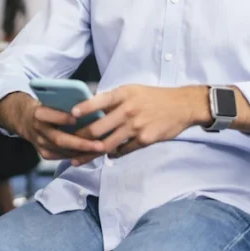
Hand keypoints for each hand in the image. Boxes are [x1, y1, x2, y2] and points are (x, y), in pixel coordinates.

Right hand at [0, 93, 104, 163]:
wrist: (25, 120)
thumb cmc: (46, 106)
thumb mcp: (50, 99)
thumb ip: (64, 102)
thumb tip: (88, 103)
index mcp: (38, 113)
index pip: (48, 115)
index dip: (61, 118)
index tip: (76, 118)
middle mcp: (38, 130)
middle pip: (59, 139)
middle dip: (81, 143)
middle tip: (99, 145)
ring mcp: (40, 144)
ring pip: (63, 151)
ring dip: (83, 152)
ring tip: (100, 150)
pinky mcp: (44, 154)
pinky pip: (63, 157)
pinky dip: (78, 155)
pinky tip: (91, 153)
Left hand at [70, 85, 209, 162]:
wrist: (182, 106)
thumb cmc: (154, 97)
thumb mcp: (132, 90)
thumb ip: (113, 100)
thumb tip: (90, 109)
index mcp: (123, 94)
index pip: (100, 101)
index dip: (85, 108)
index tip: (71, 115)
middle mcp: (128, 110)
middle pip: (98, 129)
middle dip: (80, 139)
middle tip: (67, 145)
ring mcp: (136, 127)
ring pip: (107, 144)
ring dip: (90, 153)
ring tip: (78, 159)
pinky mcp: (144, 140)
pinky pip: (123, 150)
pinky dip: (113, 154)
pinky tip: (106, 156)